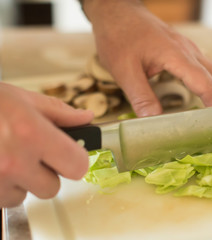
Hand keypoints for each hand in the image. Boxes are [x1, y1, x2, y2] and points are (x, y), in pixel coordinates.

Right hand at [0, 83, 92, 206]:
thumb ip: (60, 113)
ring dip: (21, 182)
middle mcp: (14, 161)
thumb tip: (86, 119)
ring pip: (25, 196)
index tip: (71, 155)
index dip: (76, 160)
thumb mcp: (24, 99)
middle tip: (32, 154)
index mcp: (32, 134)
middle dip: (46, 173)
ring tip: (7, 157)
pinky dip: (2, 187)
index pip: (77, 166)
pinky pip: (3, 201)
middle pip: (52, 188)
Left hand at [83, 0, 211, 116]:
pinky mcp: (183, 49)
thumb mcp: (124, 70)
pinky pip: (207, 67)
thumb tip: (154, 121)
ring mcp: (188, 48)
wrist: (117, 11)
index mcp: (176, 55)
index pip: (205, 83)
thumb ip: (141, 96)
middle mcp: (188, 51)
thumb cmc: (119, 36)